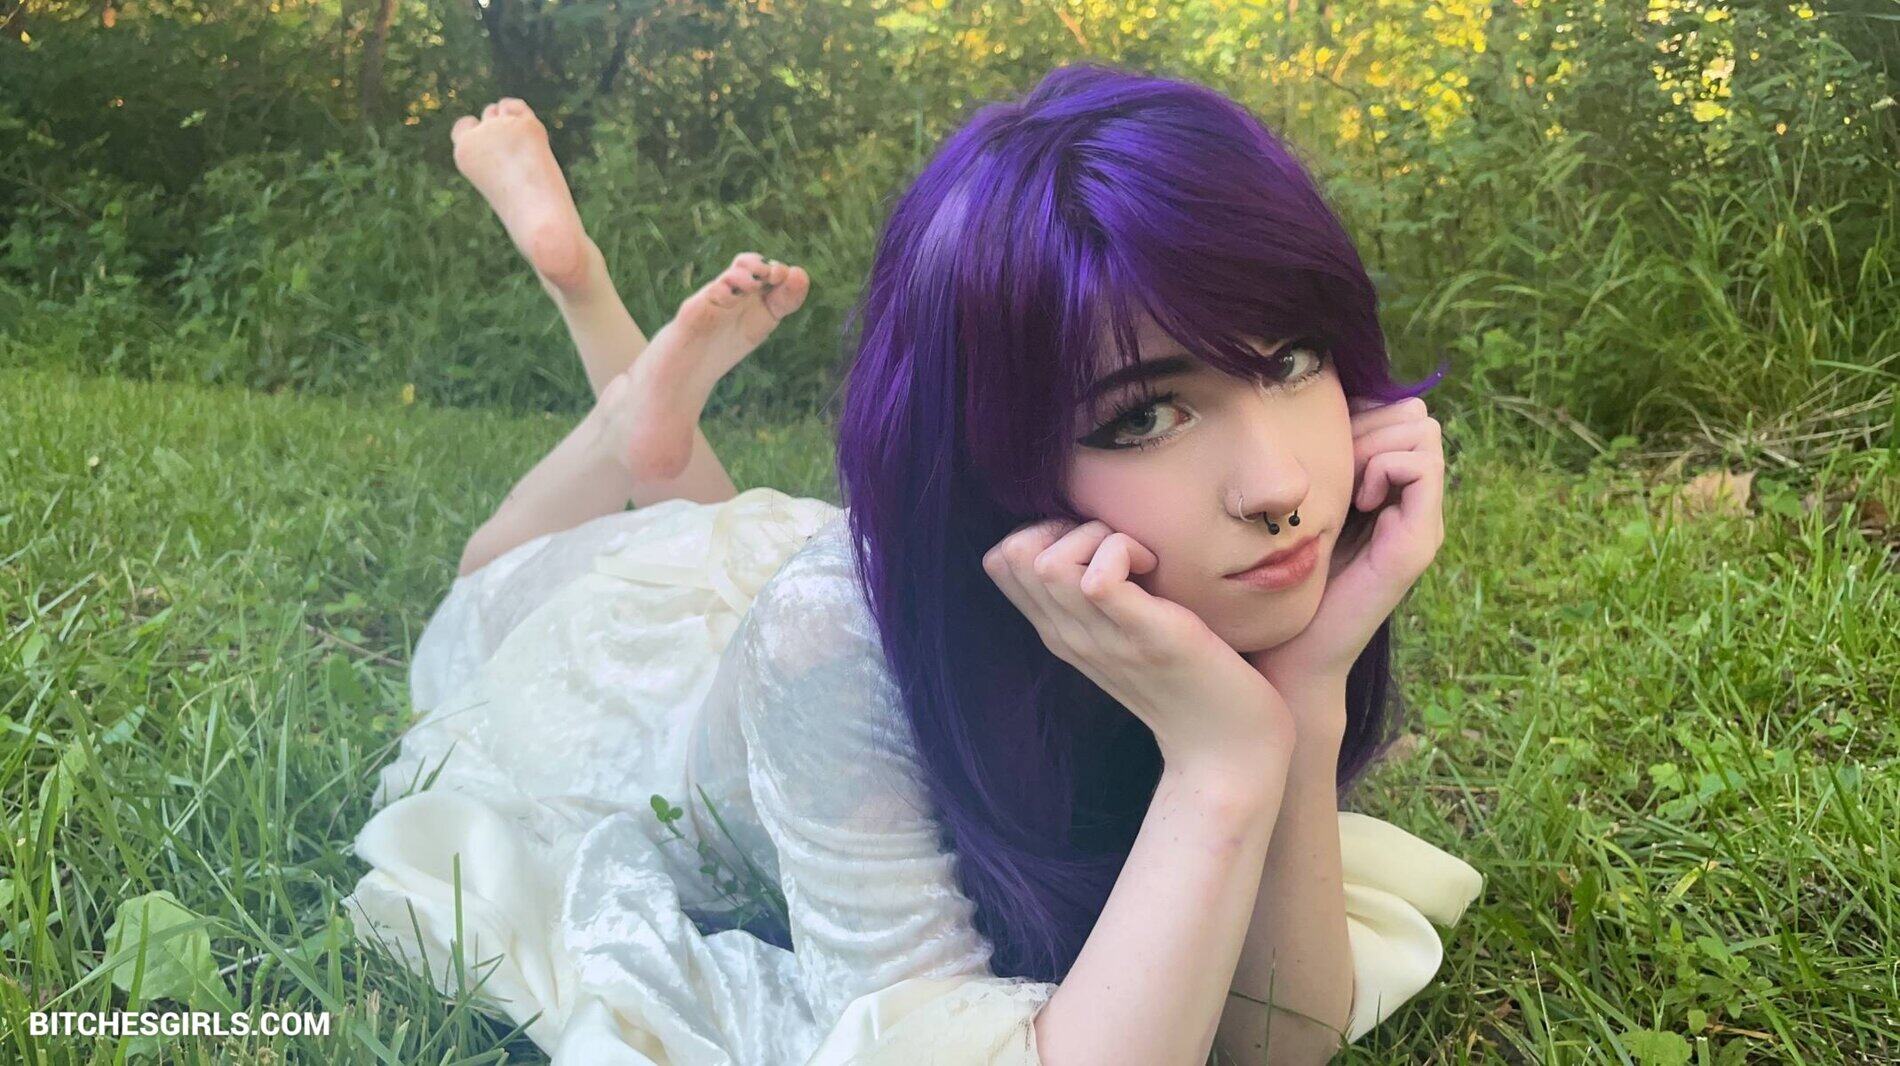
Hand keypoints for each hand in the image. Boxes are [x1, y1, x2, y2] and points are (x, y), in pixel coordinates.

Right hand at [984, 518, 1295, 771]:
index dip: (1042, 531)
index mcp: (1060, 632)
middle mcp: (1069, 636)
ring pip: (1047, 562)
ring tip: (1138, 556)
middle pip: (1013, 554)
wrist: (1227, 750)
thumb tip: (1097, 540)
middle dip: (1065, 526)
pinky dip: (1123, 552)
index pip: (1001, 561)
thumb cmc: (1189, 681)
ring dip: (1095, 538)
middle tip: (1116, 546)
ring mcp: (1102, 640)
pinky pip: (1098, 578)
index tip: (1094, 544)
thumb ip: (1101, 598)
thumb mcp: (1128, 633)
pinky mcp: (1145, 637)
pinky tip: (1153, 567)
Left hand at [1247, 397, 1445, 719]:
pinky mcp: (1416, 544)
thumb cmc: (1282, 578)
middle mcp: (1412, 507)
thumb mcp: (1301, 506)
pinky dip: (1387, 467)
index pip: (1399, 411)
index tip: (1325, 445)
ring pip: (1422, 433)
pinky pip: (1421, 468)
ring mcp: (1420, 525)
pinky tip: (1358, 499)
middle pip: (1414, 416)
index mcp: (1387, 495)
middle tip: (1336, 465)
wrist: (1287, 652)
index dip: (1363, 413)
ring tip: (1348, 483)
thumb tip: (1319, 405)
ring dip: (1377, 442)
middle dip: (1370, 424)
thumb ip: (1318, 466)